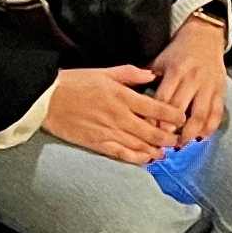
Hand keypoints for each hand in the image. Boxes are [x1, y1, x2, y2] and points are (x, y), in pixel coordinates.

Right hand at [44, 64, 188, 163]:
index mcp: (123, 96)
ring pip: (139, 145)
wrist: (48, 99)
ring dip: (155, 150)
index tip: (182, 119)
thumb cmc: (75, 82)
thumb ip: (130, 74)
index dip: (172, 115)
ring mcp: (109, 132)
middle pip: (152, 131)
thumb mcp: (105, 71)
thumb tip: (151, 75)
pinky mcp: (98, 144)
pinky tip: (145, 161)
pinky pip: (122, 154)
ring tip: (165, 153)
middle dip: (168, 138)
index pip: (156, 109)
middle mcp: (120, 116)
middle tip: (178, 140)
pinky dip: (136, 158)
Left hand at [147, 14, 229, 143]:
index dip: (155, 119)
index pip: (163, 101)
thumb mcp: (160, 60)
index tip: (148, 132)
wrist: (205, 36)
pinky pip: (216, 113)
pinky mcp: (220, 90)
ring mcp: (208, 86)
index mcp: (176, 72)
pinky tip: (201, 136)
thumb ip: (147, 79)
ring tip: (181, 144)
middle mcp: (193, 80)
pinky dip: (209, 127)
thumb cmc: (178, 51)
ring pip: (200, 115)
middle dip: (171, 131)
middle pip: (180, 111)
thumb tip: (133, 100)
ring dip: (190, 133)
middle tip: (162, 144)